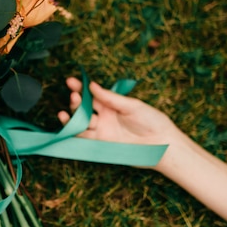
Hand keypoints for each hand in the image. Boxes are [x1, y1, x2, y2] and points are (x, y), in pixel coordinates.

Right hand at [57, 77, 178, 146]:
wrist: (161, 144)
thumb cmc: (151, 121)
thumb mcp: (132, 105)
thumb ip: (110, 98)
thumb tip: (92, 86)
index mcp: (112, 104)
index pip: (92, 94)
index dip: (80, 88)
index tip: (71, 81)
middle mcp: (105, 117)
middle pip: (84, 108)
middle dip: (76, 102)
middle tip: (75, 97)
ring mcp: (102, 131)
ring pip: (81, 124)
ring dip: (71, 119)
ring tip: (64, 114)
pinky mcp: (102, 144)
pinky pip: (84, 139)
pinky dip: (74, 134)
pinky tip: (67, 128)